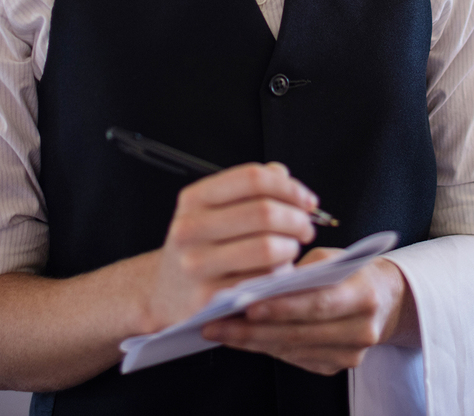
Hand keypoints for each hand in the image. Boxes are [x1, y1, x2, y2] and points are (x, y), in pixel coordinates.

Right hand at [142, 163, 317, 333]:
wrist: (167, 292)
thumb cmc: (201, 247)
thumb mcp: (213, 210)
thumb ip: (248, 189)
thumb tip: (282, 174)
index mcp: (194, 199)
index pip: (252, 179)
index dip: (289, 187)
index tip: (306, 200)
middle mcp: (190, 228)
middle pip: (264, 212)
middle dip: (298, 219)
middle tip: (306, 228)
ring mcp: (197, 264)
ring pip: (268, 248)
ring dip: (292, 247)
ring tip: (291, 249)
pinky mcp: (208, 298)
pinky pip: (262, 282)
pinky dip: (280, 275)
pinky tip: (278, 273)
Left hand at [202, 252, 414, 373]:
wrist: (387, 299)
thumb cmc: (351, 272)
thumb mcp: (331, 259)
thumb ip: (302, 273)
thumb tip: (257, 284)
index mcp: (363, 294)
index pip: (317, 303)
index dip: (280, 307)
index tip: (245, 306)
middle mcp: (362, 329)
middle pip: (300, 333)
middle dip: (253, 330)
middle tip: (216, 324)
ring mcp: (352, 353)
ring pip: (293, 349)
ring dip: (253, 342)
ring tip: (221, 331)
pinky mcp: (339, 366)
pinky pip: (297, 358)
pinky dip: (268, 348)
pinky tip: (243, 340)